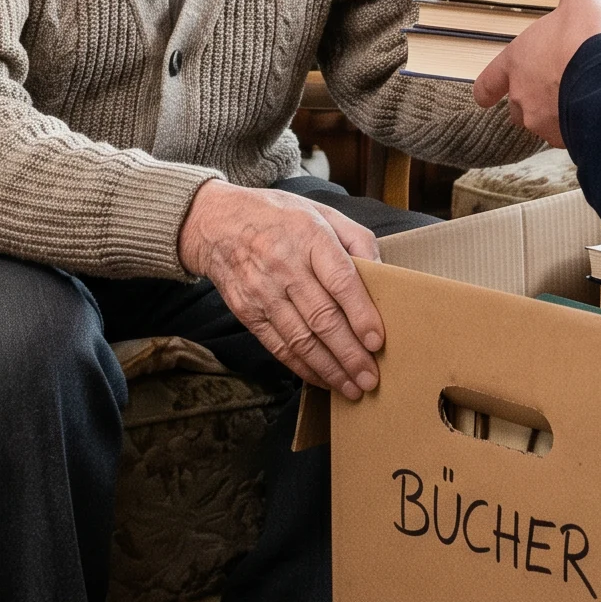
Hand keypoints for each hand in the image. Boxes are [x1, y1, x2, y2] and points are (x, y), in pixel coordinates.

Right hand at [178, 180, 386, 398]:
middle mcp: (285, 266)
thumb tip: (383, 273)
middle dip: (350, 354)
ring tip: (352, 388)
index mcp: (310, 236)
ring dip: (329, 368)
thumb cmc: (280, 217)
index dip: (361, 314)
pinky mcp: (247, 312)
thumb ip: (357, 239)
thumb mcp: (322, 213)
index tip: (377, 341)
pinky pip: (279, 346)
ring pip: (301, 339)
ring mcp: (263, 291)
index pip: (340, 281)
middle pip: (322, 317)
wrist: (217, 223)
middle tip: (371, 378)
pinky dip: (302, 367)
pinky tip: (322, 379)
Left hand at [474, 0, 600, 146]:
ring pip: (543, 124)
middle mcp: (523, 98)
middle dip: (532, 99)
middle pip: (516, 107)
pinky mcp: (569, 140)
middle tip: (554, 86)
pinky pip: (570, 136)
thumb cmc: (585, 39)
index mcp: (516, 63)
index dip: (487, 88)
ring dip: (557, 114)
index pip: (487, 84)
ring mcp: (544, 123)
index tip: (485, 96)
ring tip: (580, 99)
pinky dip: (579, 127)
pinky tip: (596, 114)